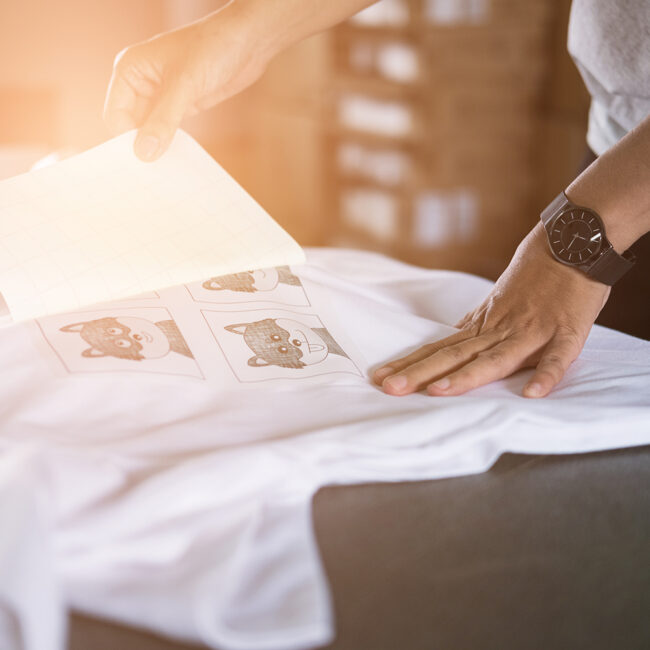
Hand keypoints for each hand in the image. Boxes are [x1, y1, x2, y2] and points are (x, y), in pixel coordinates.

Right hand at [104, 6, 269, 160]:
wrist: (248, 41)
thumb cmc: (213, 48)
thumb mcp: (185, 85)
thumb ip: (163, 120)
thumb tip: (143, 152)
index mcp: (130, 70)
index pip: (115, 116)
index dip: (124, 140)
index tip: (139, 165)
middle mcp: (141, 83)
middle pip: (131, 126)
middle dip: (140, 146)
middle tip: (151, 175)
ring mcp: (161, 95)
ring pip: (150, 130)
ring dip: (157, 148)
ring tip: (165, 172)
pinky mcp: (181, 105)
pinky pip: (169, 130)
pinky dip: (172, 144)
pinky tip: (178, 161)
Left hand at [373, 223, 609, 397]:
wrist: (571, 241)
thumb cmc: (534, 273)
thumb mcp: (496, 302)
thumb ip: (476, 327)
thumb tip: (449, 344)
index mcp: (482, 324)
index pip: (439, 348)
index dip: (410, 364)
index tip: (380, 378)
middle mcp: (500, 330)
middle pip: (454, 355)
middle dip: (420, 373)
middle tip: (389, 388)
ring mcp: (532, 331)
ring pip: (495, 359)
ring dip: (467, 377)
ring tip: (438, 392)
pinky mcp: (567, 332)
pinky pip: (557, 358)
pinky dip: (546, 375)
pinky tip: (532, 394)